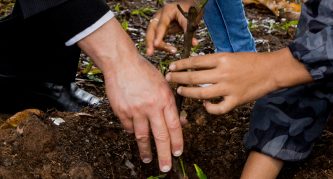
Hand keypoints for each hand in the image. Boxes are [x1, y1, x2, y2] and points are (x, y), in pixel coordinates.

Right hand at [78, 18, 182, 171]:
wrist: (122, 63)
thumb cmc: (144, 71)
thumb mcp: (164, 85)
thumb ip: (172, 104)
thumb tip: (180, 122)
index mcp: (165, 99)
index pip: (174, 127)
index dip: (177, 142)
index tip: (178, 153)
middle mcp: (151, 107)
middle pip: (160, 136)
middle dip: (164, 155)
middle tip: (166, 167)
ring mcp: (135, 110)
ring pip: (142, 136)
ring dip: (145, 150)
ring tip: (147, 159)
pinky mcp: (122, 112)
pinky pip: (128, 128)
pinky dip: (132, 132)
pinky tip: (134, 135)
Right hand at [146, 1, 198, 55]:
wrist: (189, 5)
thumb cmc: (190, 10)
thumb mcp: (190, 19)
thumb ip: (190, 32)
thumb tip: (194, 44)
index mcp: (167, 11)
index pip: (161, 25)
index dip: (159, 35)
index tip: (156, 44)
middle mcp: (160, 15)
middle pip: (151, 29)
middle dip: (149, 41)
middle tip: (149, 53)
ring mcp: (159, 21)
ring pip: (152, 34)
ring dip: (154, 44)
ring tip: (152, 53)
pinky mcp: (160, 27)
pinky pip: (157, 36)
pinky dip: (159, 43)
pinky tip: (162, 50)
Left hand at [166, 48, 312, 113]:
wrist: (270, 70)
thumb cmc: (250, 61)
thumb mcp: (230, 56)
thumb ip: (214, 62)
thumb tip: (195, 67)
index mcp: (222, 59)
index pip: (195, 61)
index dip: (180, 65)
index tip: (171, 67)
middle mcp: (223, 73)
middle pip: (194, 77)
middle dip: (178, 78)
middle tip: (169, 78)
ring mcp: (229, 88)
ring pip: (201, 93)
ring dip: (188, 92)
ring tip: (180, 91)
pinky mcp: (236, 100)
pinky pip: (218, 108)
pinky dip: (210, 108)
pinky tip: (205, 105)